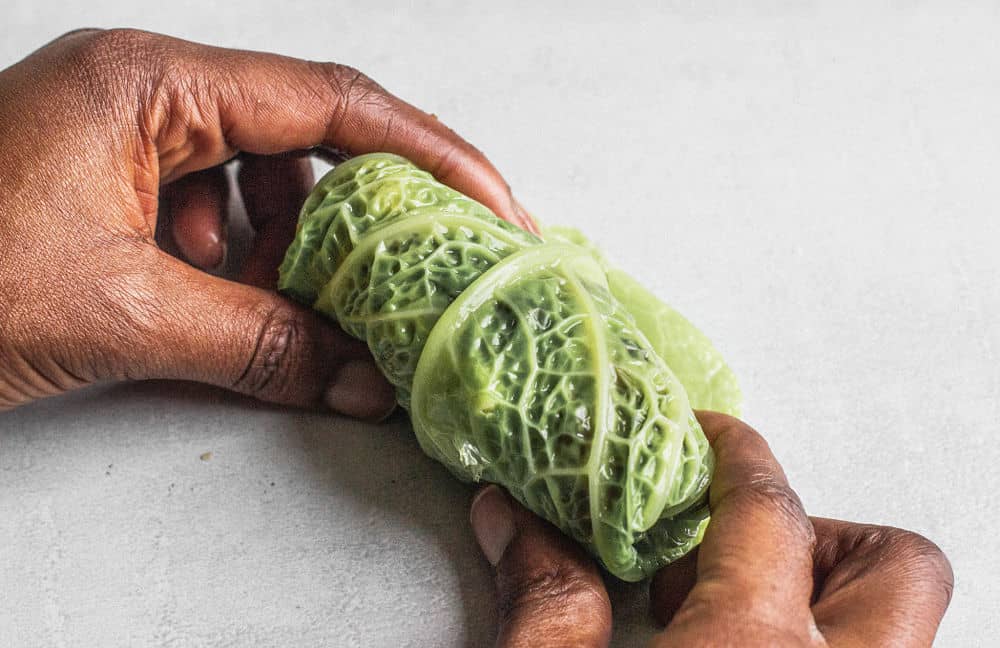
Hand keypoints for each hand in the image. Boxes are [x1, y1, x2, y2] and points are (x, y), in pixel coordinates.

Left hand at [0, 28, 536, 413]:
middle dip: (363, 224)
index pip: (332, 105)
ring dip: (295, 265)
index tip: (495, 204)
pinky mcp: (115, 193)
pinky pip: (216, 227)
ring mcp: (131, 146)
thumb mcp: (117, 312)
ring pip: (262, 196)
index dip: (431, 154)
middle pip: (306, 147)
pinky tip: (237, 321)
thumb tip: (363, 379)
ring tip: (305, 323)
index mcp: (153, 84)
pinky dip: (244, 279)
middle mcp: (151, 99)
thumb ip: (256, 342)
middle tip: (416, 284)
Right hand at [469, 412, 952, 646]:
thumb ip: (543, 606)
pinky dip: (824, 645)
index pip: (763, 507)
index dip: (734, 453)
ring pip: (904, 627)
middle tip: (749, 544)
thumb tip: (519, 525)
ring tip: (749, 614)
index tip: (710, 436)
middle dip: (827, 535)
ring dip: (834, 601)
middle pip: (897, 565)